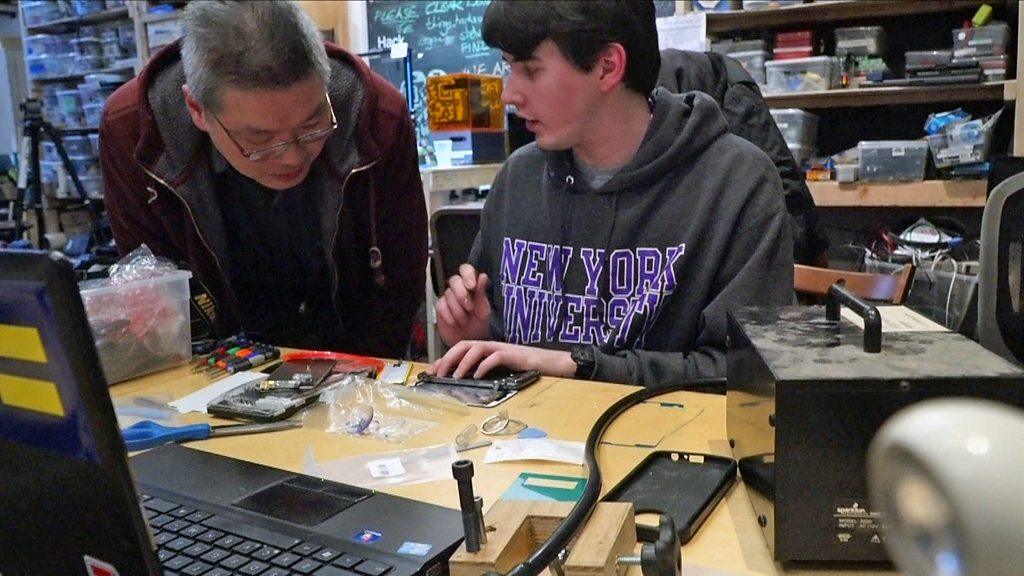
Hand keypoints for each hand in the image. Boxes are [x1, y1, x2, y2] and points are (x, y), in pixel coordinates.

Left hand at [427, 340, 576, 379]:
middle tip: (439, 373)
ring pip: (476, 347)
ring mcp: (501, 349)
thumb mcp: (498, 370)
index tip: (430, 372)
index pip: (459, 349)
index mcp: (485, 349)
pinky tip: (478, 376)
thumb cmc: (522, 368)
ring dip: (464, 361)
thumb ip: (482, 371)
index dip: (444, 359)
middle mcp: (491, 346)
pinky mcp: (513, 355)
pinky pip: (495, 356)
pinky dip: (484, 365)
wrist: (548, 363)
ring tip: (456, 375)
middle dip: (449, 357)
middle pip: (464, 344)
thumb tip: (461, 380)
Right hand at [435, 264, 491, 344]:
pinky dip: (450, 316)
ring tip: (465, 320)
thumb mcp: (484, 309)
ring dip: (458, 311)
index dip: (467, 275)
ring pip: (448, 295)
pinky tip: (455, 323)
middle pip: (454, 280)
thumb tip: (482, 276)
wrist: (469, 340)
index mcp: (471, 285)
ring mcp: (447, 297)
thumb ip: (481, 292)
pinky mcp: (440, 307)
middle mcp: (458, 288)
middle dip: (462, 294)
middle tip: (470, 307)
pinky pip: (441, 307)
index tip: (471, 285)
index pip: (465, 270)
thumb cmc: (479, 323)